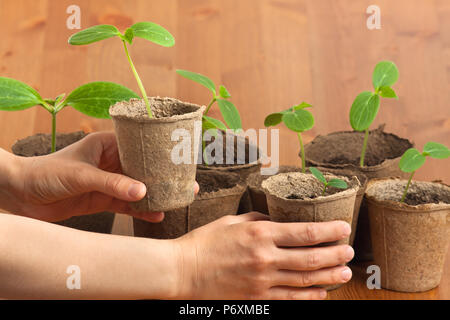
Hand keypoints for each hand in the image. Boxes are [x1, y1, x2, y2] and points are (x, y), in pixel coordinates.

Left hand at [3, 132, 197, 222]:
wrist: (21, 194)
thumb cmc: (46, 173)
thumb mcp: (81, 175)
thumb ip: (112, 184)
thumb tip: (143, 191)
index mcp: (107, 144)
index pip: (140, 146)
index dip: (160, 153)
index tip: (180, 159)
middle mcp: (111, 162)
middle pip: (143, 168)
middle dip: (164, 177)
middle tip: (187, 182)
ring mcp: (108, 182)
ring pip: (138, 188)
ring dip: (156, 195)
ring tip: (178, 199)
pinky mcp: (103, 200)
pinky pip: (126, 205)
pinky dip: (140, 210)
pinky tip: (156, 215)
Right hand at [173, 212, 353, 299]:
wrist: (181, 272)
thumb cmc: (203, 243)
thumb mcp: (230, 221)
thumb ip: (257, 219)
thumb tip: (277, 221)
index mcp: (259, 234)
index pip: (304, 233)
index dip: (328, 231)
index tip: (344, 228)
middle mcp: (265, 258)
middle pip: (310, 258)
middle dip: (335, 254)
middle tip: (350, 251)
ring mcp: (262, 281)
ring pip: (304, 281)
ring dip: (329, 276)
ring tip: (345, 273)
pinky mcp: (256, 299)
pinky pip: (289, 300)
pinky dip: (309, 297)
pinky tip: (322, 293)